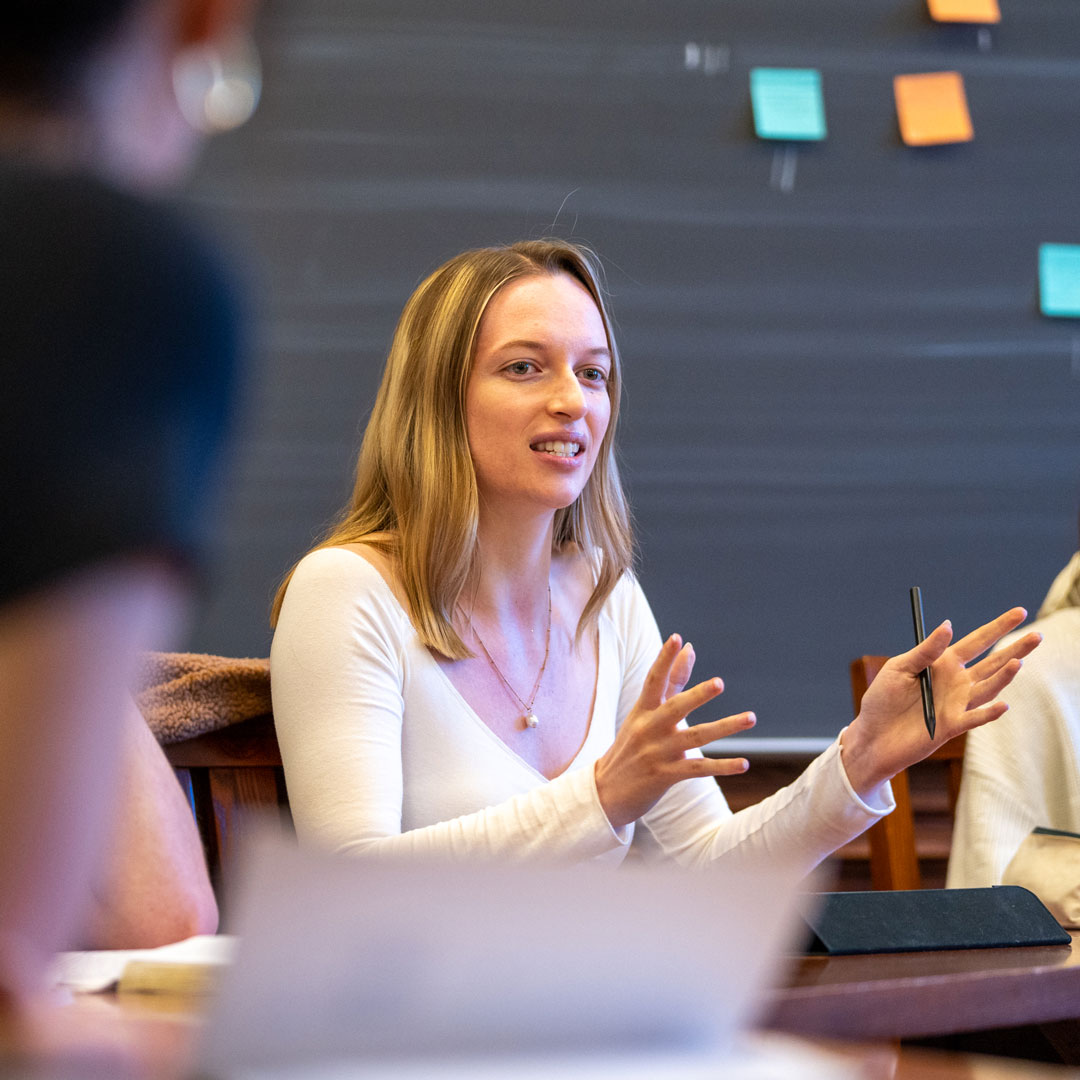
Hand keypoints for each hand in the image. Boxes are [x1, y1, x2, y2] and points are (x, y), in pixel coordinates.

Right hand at [594, 634, 754, 827]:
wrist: (606, 792)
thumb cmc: (632, 745)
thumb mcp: (645, 713)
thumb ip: (671, 680)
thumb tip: (690, 647)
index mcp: (642, 710)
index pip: (654, 680)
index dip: (664, 659)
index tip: (676, 638)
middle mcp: (649, 729)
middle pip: (675, 708)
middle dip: (697, 696)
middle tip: (719, 683)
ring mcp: (657, 753)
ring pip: (696, 737)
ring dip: (725, 727)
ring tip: (751, 717)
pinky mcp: (665, 776)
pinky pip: (699, 768)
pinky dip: (722, 766)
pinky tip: (744, 763)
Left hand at [841, 607, 1042, 797]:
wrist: (872, 734)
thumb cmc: (882, 699)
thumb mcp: (899, 668)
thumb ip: (925, 651)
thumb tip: (948, 625)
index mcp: (943, 663)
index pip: (977, 641)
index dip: (999, 626)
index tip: (1020, 611)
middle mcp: (956, 682)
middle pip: (992, 662)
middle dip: (1015, 648)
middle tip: (1037, 635)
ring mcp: (957, 704)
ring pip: (988, 688)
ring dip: (1004, 676)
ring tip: (1017, 661)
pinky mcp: (952, 726)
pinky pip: (974, 718)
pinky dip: (989, 712)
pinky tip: (1002, 704)